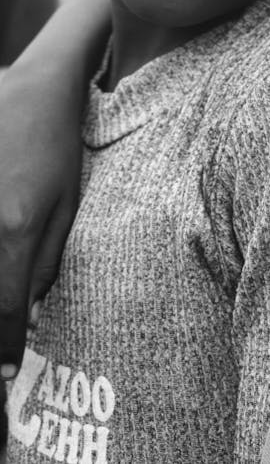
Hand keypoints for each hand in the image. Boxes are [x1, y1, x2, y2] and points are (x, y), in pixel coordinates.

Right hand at [0, 64, 81, 378]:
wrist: (31, 92)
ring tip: (5, 300)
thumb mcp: (68, 204)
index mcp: (16, 228)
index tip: (5, 372)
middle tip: (0, 352)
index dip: (2, 346)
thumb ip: (47, 262)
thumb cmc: (57, 147)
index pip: (3, 308)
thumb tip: (29, 311)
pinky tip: (0, 258)